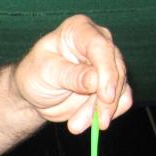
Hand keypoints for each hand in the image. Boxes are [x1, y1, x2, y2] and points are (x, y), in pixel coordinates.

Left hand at [13, 14, 132, 133]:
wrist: (34, 94)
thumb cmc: (34, 75)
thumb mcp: (45, 73)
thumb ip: (70, 75)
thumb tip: (95, 80)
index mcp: (79, 30)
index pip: (100, 46)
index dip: (107, 71)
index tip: (106, 95)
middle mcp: (99, 42)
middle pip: (116, 69)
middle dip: (106, 99)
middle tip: (96, 122)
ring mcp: (107, 64)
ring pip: (120, 88)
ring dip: (103, 111)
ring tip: (76, 126)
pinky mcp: (111, 85)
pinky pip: (121, 100)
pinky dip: (108, 114)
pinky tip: (90, 124)